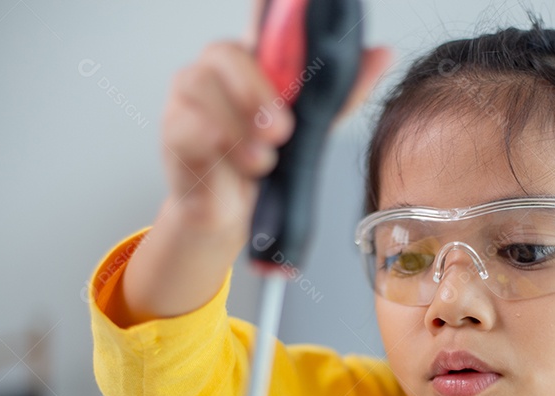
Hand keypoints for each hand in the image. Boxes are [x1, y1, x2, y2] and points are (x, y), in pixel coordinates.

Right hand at [115, 12, 390, 324]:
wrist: (234, 216)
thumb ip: (343, 91)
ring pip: (199, 84)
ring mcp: (187, 99)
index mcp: (251, 60)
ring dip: (237, 125)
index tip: (292, 25)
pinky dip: (214, 142)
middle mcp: (215, 71)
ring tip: (263, 159)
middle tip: (282, 130)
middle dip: (256, 91)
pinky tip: (238, 163)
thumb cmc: (267, 166)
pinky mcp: (172, 132)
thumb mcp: (313, 127)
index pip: (257, 21)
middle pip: (223, 51)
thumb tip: (382, 55)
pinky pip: (184, 124)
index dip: (271, 17)